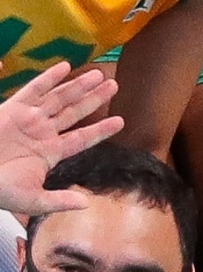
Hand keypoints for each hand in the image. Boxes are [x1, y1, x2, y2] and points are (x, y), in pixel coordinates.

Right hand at [0, 64, 121, 219]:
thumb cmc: (0, 190)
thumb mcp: (32, 200)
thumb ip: (58, 201)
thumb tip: (85, 204)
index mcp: (49, 153)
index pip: (81, 138)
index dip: (101, 130)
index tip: (121, 121)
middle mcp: (42, 133)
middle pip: (74, 112)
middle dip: (94, 99)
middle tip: (115, 85)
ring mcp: (28, 119)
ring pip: (59, 98)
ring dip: (78, 86)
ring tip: (99, 75)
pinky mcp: (12, 109)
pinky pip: (33, 90)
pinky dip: (49, 78)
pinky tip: (65, 67)